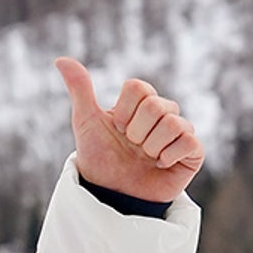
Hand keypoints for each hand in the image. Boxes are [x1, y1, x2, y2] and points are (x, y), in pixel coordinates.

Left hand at [55, 57, 203, 202]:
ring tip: (144, 158)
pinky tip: (160, 165)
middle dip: (135, 131)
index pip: (138, 87)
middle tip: (130, 146)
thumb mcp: (86, 122)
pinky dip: (169, 155)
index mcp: (141, 103)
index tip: (115, 128)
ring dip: (150, 146)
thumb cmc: (99, 157)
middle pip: (155, 105)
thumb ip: (80, 89)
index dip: (123, 111)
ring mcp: (180, 132)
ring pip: (173, 123)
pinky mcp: (193, 152)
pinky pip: (189, 141)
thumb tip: (60, 59)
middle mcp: (163, 114)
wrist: (111, 193)